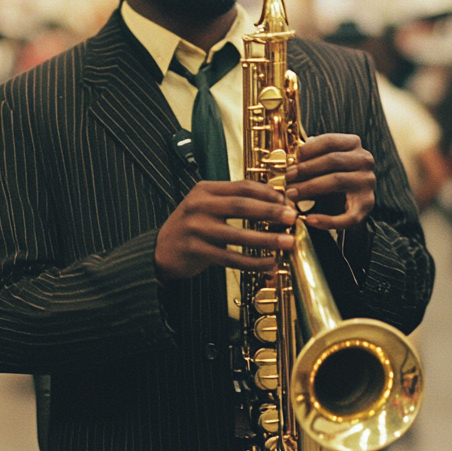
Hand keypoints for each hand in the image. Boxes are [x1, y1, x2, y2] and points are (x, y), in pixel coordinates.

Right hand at [155, 180, 295, 280]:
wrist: (160, 251)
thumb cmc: (192, 227)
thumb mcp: (206, 206)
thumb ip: (232, 201)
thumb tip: (274, 201)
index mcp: (205, 190)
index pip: (241, 186)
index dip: (267, 192)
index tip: (286, 199)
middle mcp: (199, 206)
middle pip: (241, 206)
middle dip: (270, 211)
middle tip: (292, 217)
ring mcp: (196, 229)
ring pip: (238, 234)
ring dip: (266, 239)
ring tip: (287, 242)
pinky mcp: (196, 251)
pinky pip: (230, 257)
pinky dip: (252, 262)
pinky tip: (269, 264)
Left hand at [285, 133, 375, 230]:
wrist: (348, 201)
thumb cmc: (330, 177)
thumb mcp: (322, 163)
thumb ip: (310, 158)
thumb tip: (290, 160)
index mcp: (353, 144)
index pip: (329, 141)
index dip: (308, 150)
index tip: (292, 159)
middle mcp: (364, 161)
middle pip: (332, 160)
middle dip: (306, 169)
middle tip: (287, 178)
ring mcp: (367, 183)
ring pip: (337, 180)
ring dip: (309, 188)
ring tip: (291, 194)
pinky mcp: (366, 205)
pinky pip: (346, 215)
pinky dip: (326, 219)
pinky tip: (310, 220)